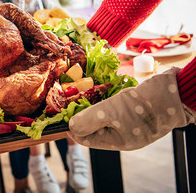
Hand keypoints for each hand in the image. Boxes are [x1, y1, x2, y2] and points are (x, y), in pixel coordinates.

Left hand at [68, 67, 195, 150]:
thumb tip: (70, 127)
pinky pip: (111, 108)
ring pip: (101, 116)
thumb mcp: (110, 112)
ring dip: (91, 106)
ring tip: (81, 95)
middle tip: (69, 101)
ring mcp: (127, 122)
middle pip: (92, 127)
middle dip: (80, 115)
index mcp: (117, 142)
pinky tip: (98, 91)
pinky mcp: (131, 110)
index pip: (86, 139)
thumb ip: (88, 120)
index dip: (72, 127)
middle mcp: (122, 135)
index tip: (61, 114)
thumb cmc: (142, 106)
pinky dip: (103, 100)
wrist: (172, 93)